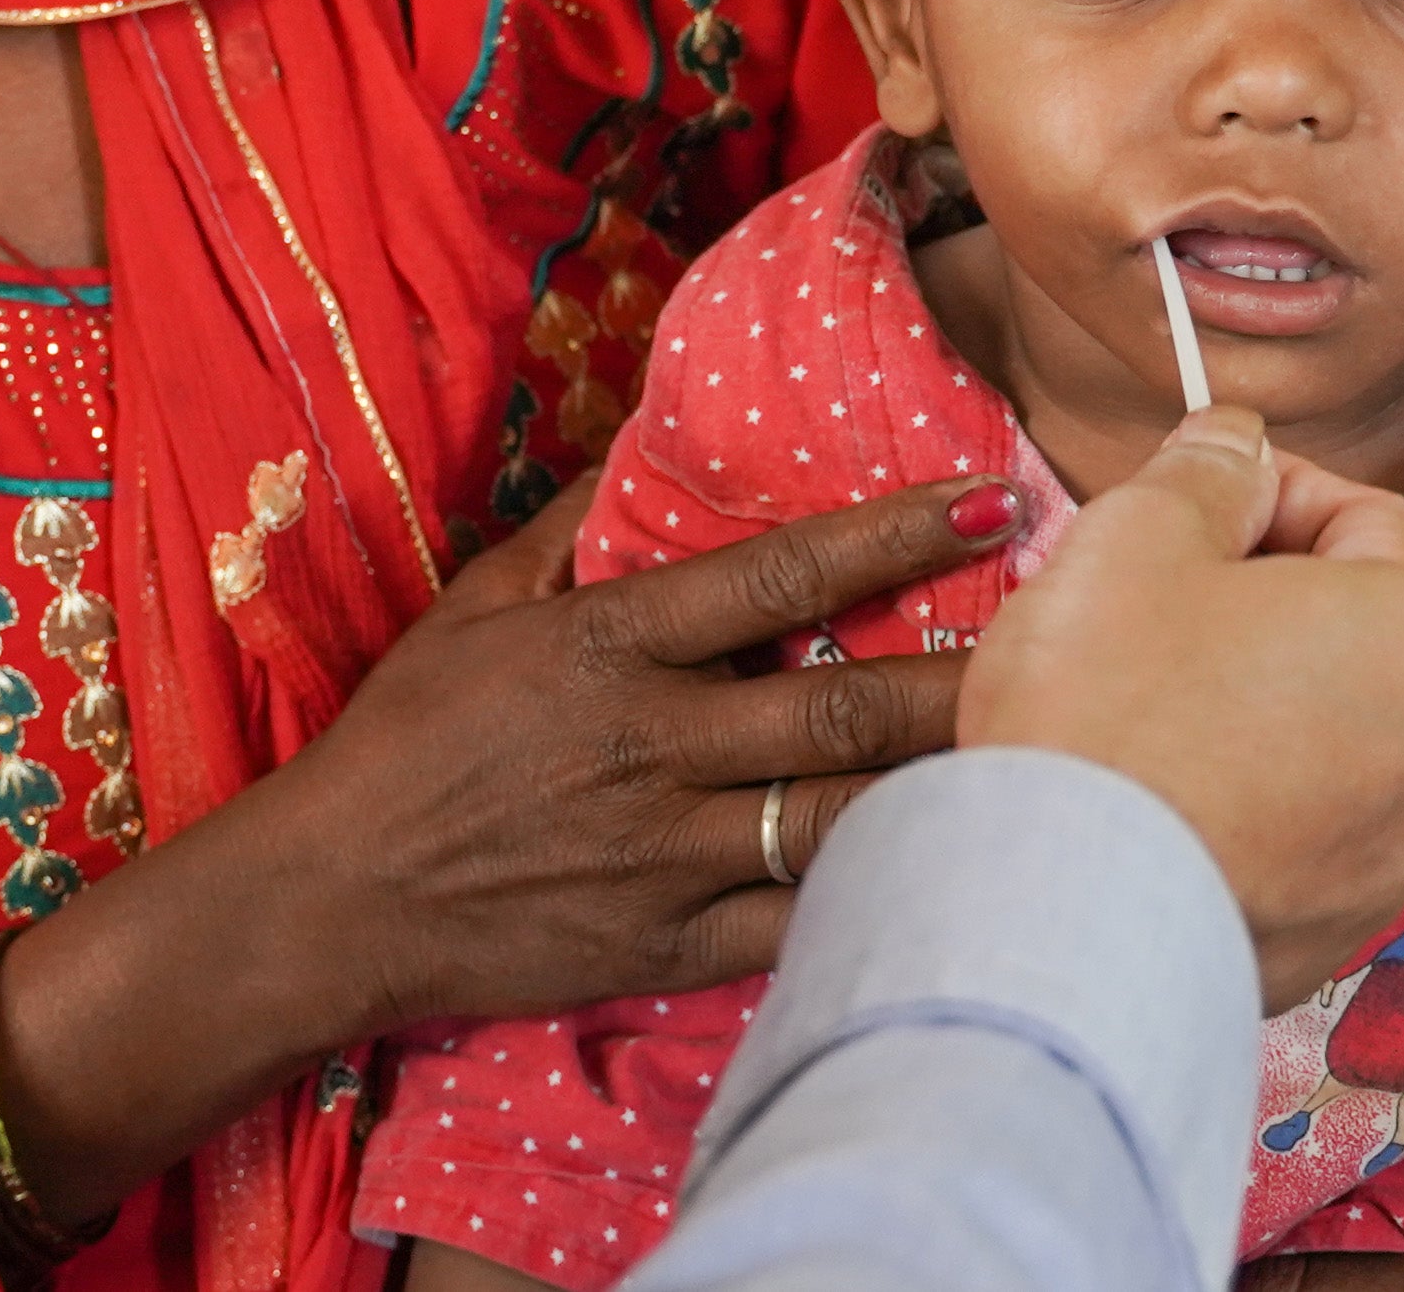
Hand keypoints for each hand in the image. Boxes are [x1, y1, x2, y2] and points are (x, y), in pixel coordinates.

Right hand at [0, 468, 1010, 1221]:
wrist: (327, 901)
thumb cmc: (403, 742)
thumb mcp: (473, 609)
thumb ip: (569, 533)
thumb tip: (646, 457)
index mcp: (611, 649)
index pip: (780, 578)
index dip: (895, 535)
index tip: (990, 501)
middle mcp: (654, 748)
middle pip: (844, 710)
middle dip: (969, 675)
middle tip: (1076, 640)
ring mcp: (667, 857)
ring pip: (842, 821)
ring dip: (950, 788)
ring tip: (1052, 756)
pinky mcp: (666, 947)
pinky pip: (796, 924)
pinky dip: (876, 900)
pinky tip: (955, 873)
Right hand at [961, 406, 1403, 1007]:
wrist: (1063, 920)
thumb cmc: (1107, 710)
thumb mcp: (1138, 534)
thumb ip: (1205, 470)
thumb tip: (1237, 444)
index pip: (1366, 515)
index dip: (1266, 493)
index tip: (1187, 509)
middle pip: (1352, 628)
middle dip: (1257, 602)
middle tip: (1145, 608)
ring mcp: (1391, 853)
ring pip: (1325, 732)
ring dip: (1251, 702)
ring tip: (1141, 711)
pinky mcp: (1334, 931)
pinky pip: (1299, 830)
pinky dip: (1244, 801)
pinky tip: (1159, 799)